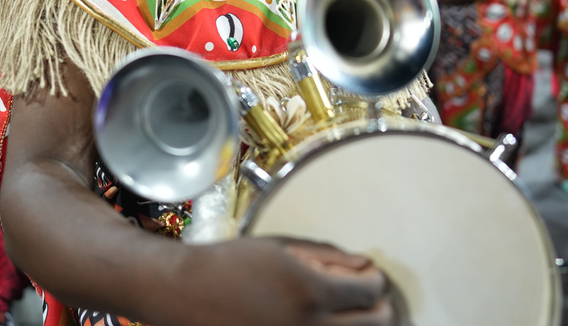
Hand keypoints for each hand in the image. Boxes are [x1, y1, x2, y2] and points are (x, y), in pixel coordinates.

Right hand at [190, 238, 395, 325]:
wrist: (186, 295)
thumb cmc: (231, 264)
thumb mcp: (280, 249)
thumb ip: (327, 256)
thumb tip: (364, 264)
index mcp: (310, 292)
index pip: (369, 293)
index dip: (377, 283)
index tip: (373, 279)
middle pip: (374, 325)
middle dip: (381, 309)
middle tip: (375, 301)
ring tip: (354, 316)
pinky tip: (324, 325)